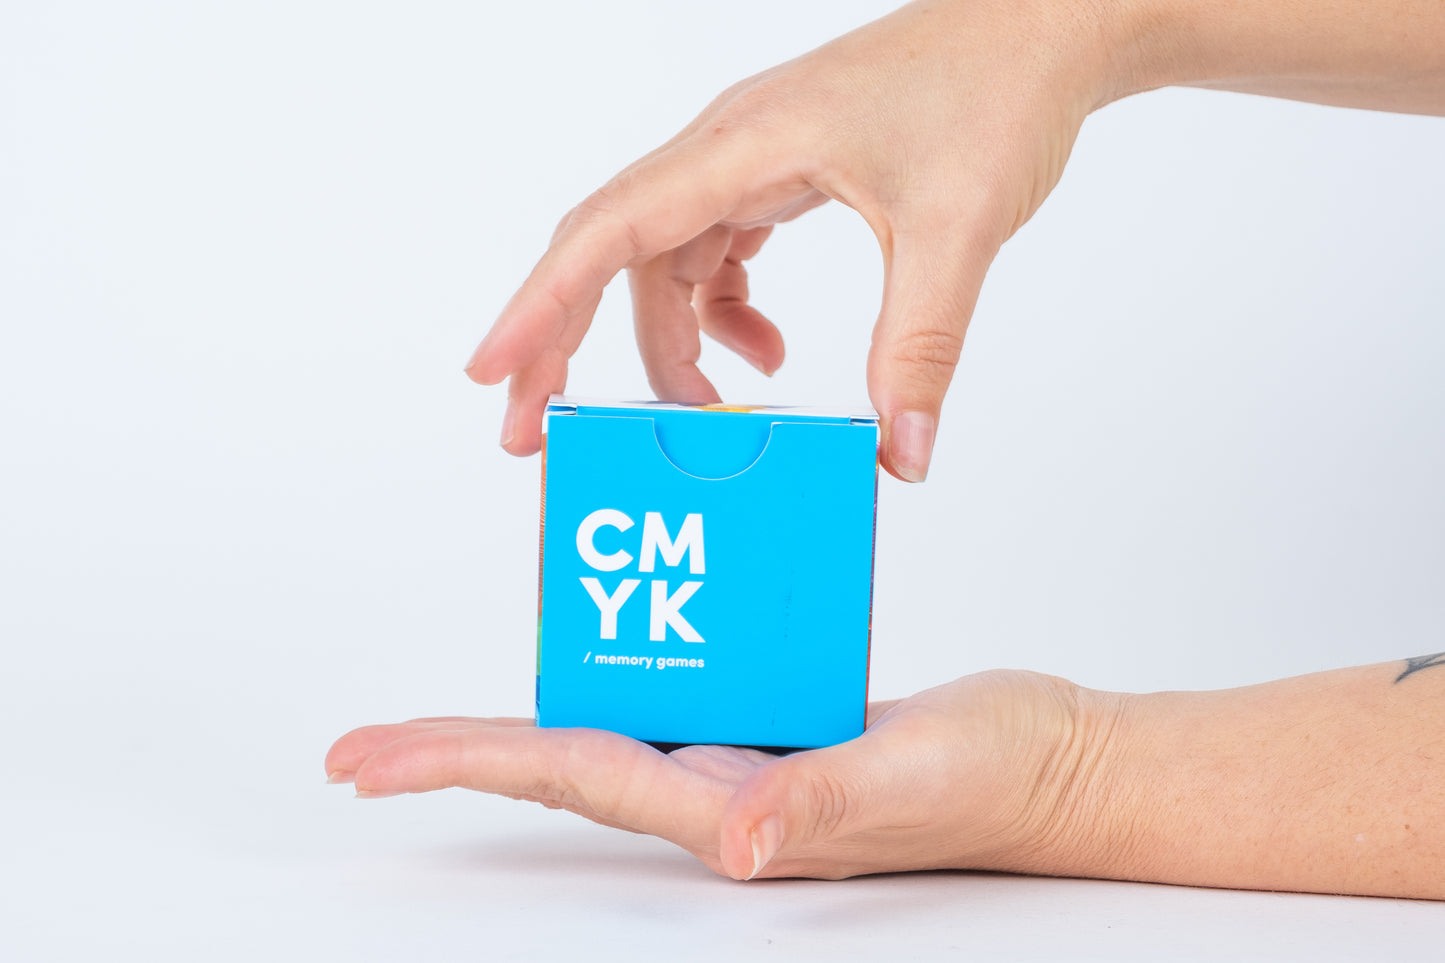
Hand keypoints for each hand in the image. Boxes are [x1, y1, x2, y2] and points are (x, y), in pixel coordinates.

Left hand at [324, 670, 1118, 879]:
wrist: (1057, 764)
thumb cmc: (996, 788)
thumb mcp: (905, 788)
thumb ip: (820, 809)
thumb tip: (739, 842)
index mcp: (727, 809)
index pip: (570, 775)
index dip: (464, 762)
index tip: (368, 761)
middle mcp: (721, 783)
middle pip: (563, 754)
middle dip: (462, 750)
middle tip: (368, 741)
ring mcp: (750, 745)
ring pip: (624, 704)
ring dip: (546, 685)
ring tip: (464, 664)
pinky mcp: (785, 706)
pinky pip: (696, 664)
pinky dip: (656, 629)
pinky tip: (640, 596)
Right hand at [465, 0, 1130, 481]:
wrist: (1043, 27)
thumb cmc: (995, 88)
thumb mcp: (957, 227)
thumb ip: (921, 346)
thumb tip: (902, 454)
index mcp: (746, 144)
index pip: (611, 229)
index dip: (541, 305)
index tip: (493, 373)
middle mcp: (730, 149)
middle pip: (613, 252)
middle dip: (570, 342)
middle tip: (540, 430)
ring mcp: (752, 160)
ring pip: (667, 263)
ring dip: (673, 344)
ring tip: (711, 415)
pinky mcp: (782, 175)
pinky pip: (717, 253)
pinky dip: (725, 315)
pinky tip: (769, 356)